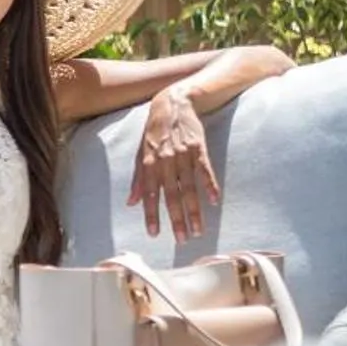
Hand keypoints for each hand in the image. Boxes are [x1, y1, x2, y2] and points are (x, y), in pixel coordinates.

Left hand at [128, 88, 220, 239]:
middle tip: (181, 240)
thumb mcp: (139, 153)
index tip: (154, 234)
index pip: (150, 195)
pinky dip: (210, 186)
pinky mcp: (199, 149)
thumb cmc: (153, 132)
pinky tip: (215, 201)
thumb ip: (138, 179)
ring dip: (194, 210)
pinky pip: (205, 170)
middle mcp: (165, 162)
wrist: (172, 105)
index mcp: (149, 164)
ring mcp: (183, 156)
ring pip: (189, 188)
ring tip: (197, 230)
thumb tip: (132, 202)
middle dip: (176, 219)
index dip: (151, 215)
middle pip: (172, 196)